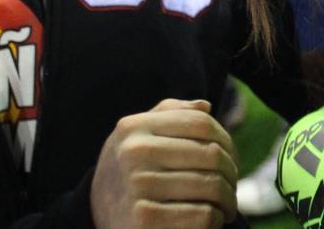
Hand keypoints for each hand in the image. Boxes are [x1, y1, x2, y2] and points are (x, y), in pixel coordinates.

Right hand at [89, 98, 237, 228]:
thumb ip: (170, 114)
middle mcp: (132, 153)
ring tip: (226, 206)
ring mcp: (136, 187)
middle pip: (211, 154)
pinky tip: (211, 220)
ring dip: (228, 199)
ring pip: (212, 185)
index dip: (227, 141)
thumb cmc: (126, 172)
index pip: (202, 123)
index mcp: (134, 127)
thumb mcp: (136, 136)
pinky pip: (203, 215)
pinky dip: (215, 219)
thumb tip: (205, 106)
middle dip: (231, 173)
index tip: (232, 159)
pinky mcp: (143, 221)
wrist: (91, 217)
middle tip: (231, 186)